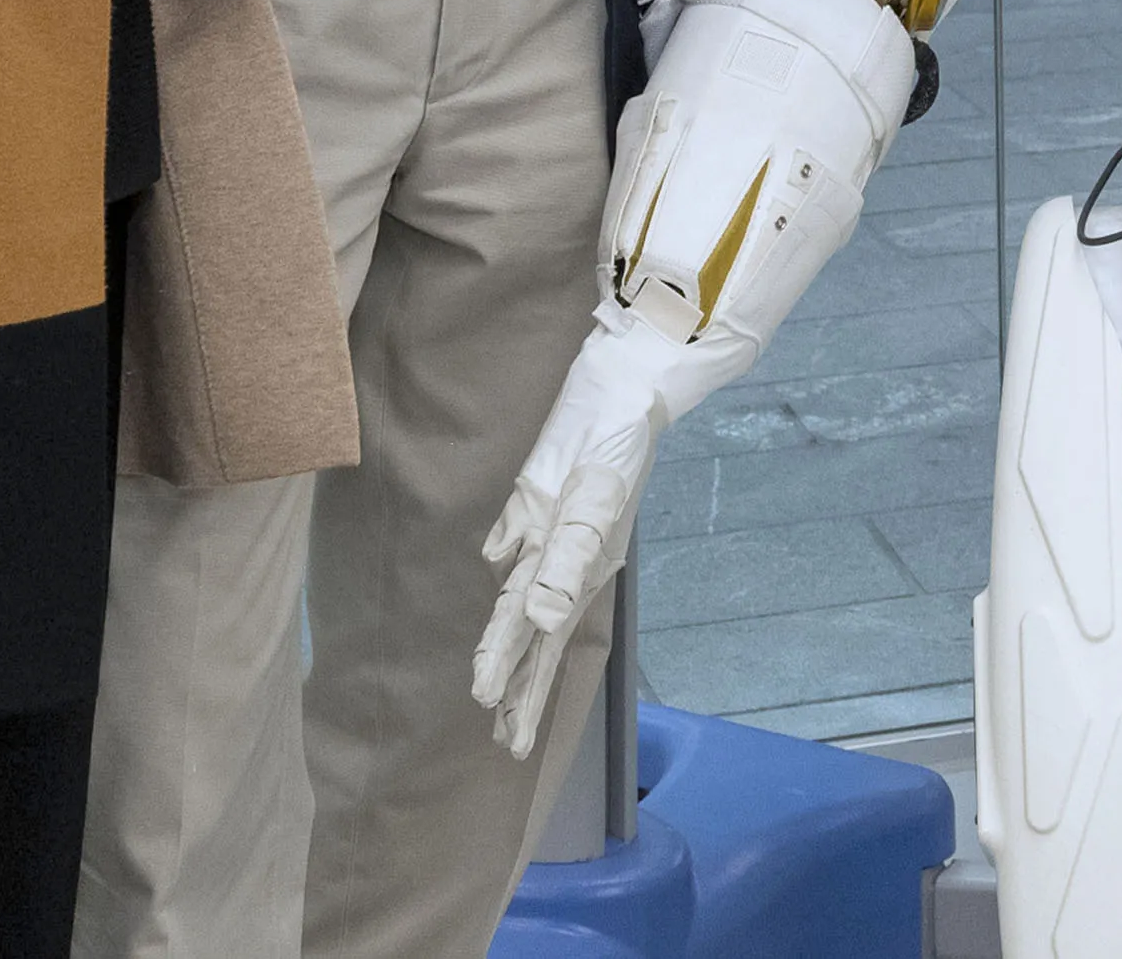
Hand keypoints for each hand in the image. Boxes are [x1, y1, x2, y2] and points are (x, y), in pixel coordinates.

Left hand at [474, 311, 693, 754]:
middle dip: (520, 686)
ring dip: (509, 642)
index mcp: (580, 568)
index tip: (505, 738)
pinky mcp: (538, 493)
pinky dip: (504, 555)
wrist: (626, 377)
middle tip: (504, 744)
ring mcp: (550, 526)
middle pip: (534, 634)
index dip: (523, 688)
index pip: (543, 644)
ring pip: (521, 596)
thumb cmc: (614, 439)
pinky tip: (497, 567)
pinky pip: (515, 534)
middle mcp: (564, 557)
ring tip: (495, 687)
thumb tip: (543, 624)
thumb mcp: (592, 501)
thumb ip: (565, 562)